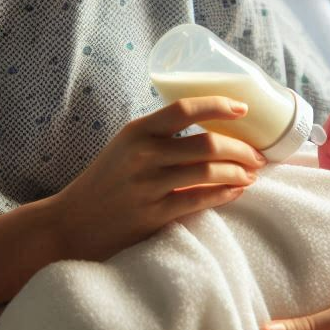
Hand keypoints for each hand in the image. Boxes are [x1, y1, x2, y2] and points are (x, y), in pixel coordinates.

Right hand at [47, 97, 266, 260]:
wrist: (70, 224)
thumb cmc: (104, 181)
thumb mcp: (125, 146)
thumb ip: (158, 136)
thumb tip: (209, 126)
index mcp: (137, 131)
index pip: (184, 108)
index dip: (218, 105)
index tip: (243, 108)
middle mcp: (143, 155)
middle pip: (206, 144)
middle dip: (241, 149)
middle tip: (258, 154)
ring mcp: (148, 186)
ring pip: (208, 173)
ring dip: (238, 172)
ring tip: (251, 174)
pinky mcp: (152, 215)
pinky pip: (199, 202)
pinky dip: (224, 195)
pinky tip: (236, 192)